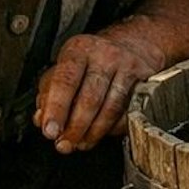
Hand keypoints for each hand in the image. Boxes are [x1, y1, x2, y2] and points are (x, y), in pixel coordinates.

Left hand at [34, 30, 168, 152]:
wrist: (136, 44)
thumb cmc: (94, 60)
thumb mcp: (66, 66)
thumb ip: (49, 91)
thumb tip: (42, 118)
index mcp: (79, 49)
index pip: (65, 80)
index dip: (56, 109)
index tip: (50, 131)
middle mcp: (106, 55)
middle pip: (90, 98)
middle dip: (75, 128)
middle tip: (64, 144)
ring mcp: (129, 67)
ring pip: (111, 108)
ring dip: (94, 132)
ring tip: (81, 143)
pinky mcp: (147, 81)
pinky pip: (129, 112)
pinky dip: (114, 129)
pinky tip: (103, 133)